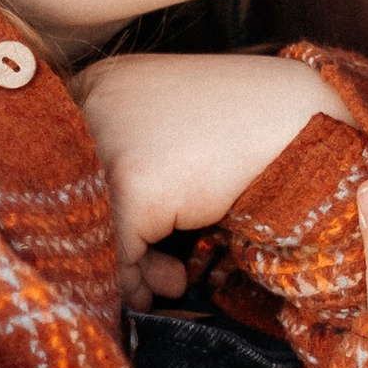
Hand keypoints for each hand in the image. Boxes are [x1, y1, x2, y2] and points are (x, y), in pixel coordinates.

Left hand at [73, 52, 354, 308]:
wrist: (301, 116)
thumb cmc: (246, 122)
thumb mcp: (173, 132)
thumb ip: (134, 164)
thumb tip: (108, 230)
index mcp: (99, 82)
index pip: (66, 166)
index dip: (93, 217)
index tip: (123, 249)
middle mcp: (92, 105)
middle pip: (72, 199)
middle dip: (107, 248)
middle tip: (145, 278)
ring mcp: (108, 142)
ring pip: (92, 228)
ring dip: (127, 268)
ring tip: (170, 281)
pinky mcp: (132, 182)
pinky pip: (120, 249)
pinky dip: (139, 278)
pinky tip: (175, 286)